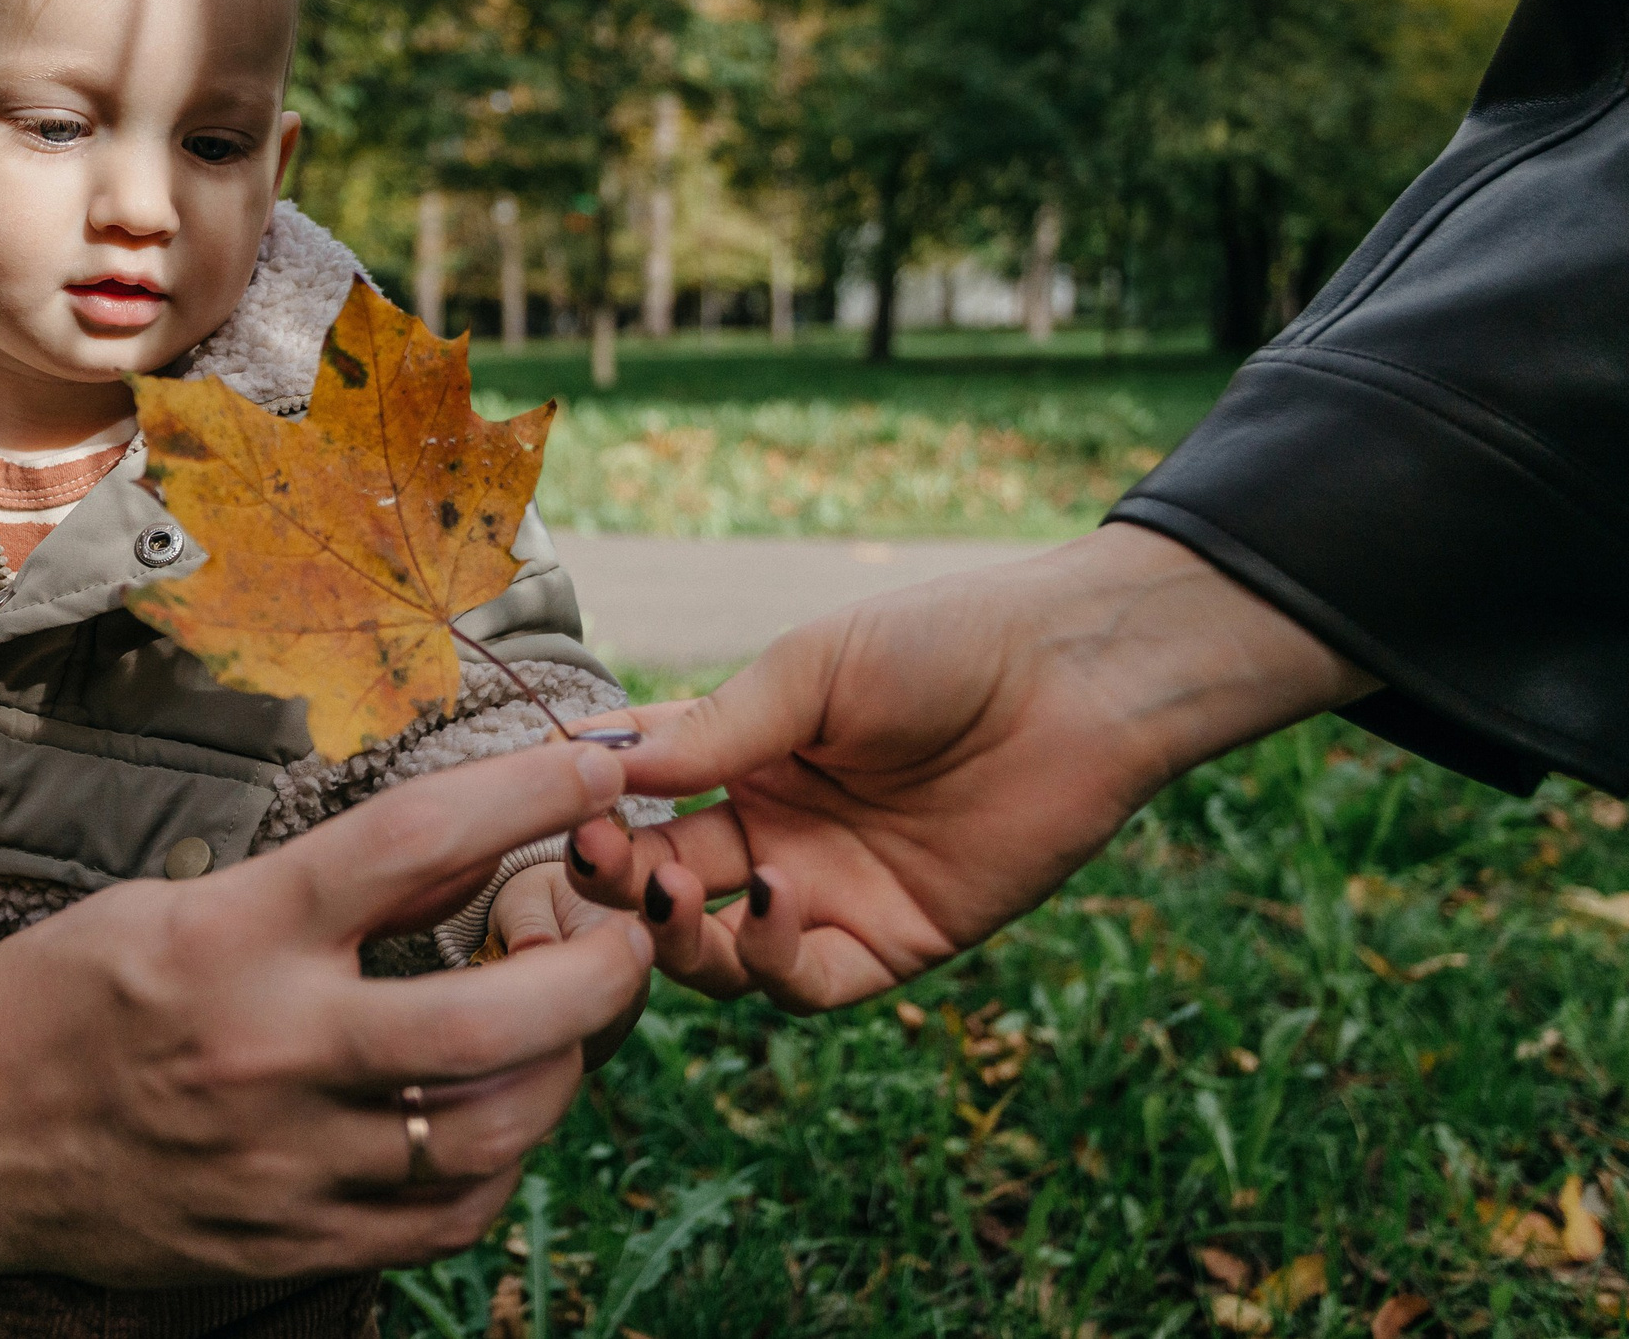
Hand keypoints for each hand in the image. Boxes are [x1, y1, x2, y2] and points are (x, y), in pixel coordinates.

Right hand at [0, 742, 654, 1286]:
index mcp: (234, 937)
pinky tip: (500, 1109)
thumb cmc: (69, 1000)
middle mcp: (272, 1050)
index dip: (524, 788)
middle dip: (597, 967)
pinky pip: (451, 1212)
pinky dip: (504, 1154)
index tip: (594, 757)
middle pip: (493, 1017)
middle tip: (624, 928)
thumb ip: (328, 885)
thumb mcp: (181, 898)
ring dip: (564, 1064)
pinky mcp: (296, 1240)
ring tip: (565, 1019)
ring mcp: (290, 1160)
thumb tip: (470, 853)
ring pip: (495, 1125)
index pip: (410, 840)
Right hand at [564, 525, 1375, 1012]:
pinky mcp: (890, 944)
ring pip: (713, 954)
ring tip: (664, 884)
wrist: (1074, 678)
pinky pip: (803, 982)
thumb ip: (715, 732)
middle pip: (658, 883)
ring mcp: (826, 894)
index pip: (640, 792)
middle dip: (613, 877)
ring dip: (672, 931)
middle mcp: (771, 831)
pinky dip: (766, 957)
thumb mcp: (812, 671)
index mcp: (744, 757)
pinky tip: (768, 895)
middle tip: (597, 854)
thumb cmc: (944, 645)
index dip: (590, 800)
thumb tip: (598, 766)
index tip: (553, 792)